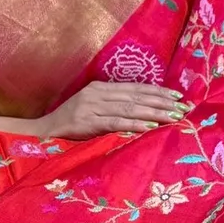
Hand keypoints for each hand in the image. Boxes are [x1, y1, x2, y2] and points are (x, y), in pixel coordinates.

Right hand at [37, 82, 190, 139]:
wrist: (41, 134)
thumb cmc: (68, 125)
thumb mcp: (90, 109)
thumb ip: (110, 106)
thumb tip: (140, 110)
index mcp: (98, 88)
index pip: (133, 87)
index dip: (156, 91)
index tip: (177, 95)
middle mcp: (96, 94)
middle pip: (135, 96)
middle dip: (161, 102)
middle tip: (182, 107)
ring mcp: (90, 108)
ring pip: (129, 108)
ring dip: (154, 113)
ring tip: (173, 117)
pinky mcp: (86, 123)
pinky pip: (116, 123)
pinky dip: (134, 124)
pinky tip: (150, 126)